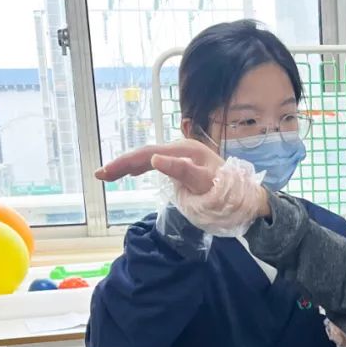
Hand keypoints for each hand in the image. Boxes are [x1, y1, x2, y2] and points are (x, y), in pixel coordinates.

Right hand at [95, 140, 224, 195]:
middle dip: (122, 164)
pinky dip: (142, 168)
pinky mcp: (184, 164)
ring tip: (109, 174)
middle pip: (146, 154)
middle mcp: (182, 148)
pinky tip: (134, 173)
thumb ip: (182, 171)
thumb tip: (155, 161)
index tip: (106, 172)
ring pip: (150, 158)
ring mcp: (183, 155)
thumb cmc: (227, 193)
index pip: (148, 154)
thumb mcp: (205, 184)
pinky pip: (158, 163)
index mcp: (185, 150)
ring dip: (129, 166)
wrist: (245, 198)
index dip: (125, 162)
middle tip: (100, 175)